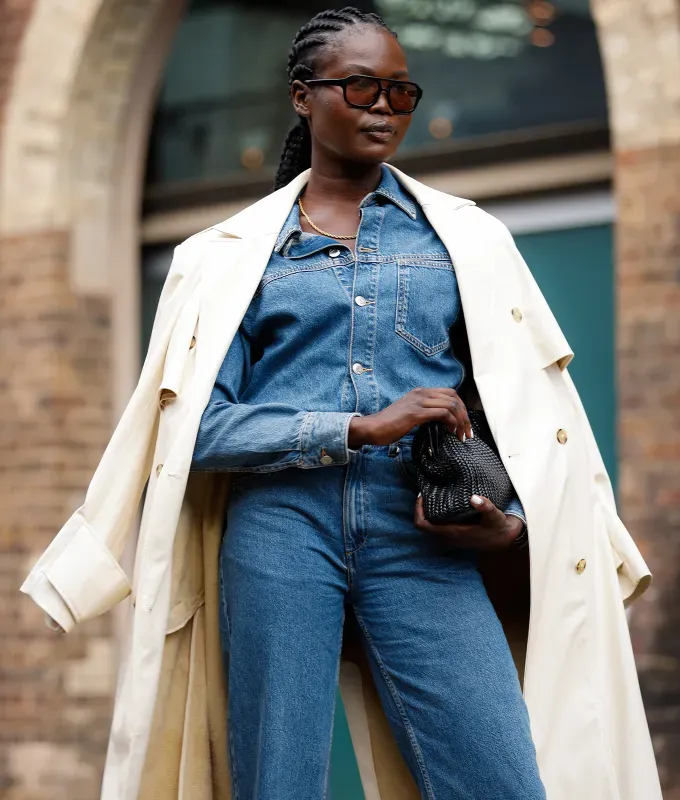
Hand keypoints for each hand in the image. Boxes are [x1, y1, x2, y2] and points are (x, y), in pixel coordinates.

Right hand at [348, 387, 470, 447]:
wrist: (372, 427)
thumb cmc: (390, 424)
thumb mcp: (411, 413)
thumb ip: (425, 412)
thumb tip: (442, 421)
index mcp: (421, 392)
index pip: (450, 393)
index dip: (461, 408)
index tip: (464, 424)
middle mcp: (421, 393)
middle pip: (454, 398)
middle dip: (465, 415)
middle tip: (466, 432)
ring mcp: (418, 402)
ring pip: (451, 405)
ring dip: (460, 421)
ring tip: (460, 435)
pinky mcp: (415, 413)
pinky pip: (442, 413)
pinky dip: (451, 422)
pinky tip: (449, 431)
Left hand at [414, 494, 522, 551]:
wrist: (505, 539)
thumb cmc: (498, 526)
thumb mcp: (494, 515)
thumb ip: (485, 506)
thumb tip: (474, 498)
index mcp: (453, 533)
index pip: (423, 525)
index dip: (418, 510)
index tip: (422, 496)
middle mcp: (448, 538)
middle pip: (423, 525)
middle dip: (420, 510)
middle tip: (425, 493)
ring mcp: (451, 539)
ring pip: (429, 527)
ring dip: (426, 513)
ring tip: (430, 496)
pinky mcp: (455, 537)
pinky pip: (436, 528)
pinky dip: (433, 517)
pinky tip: (440, 504)